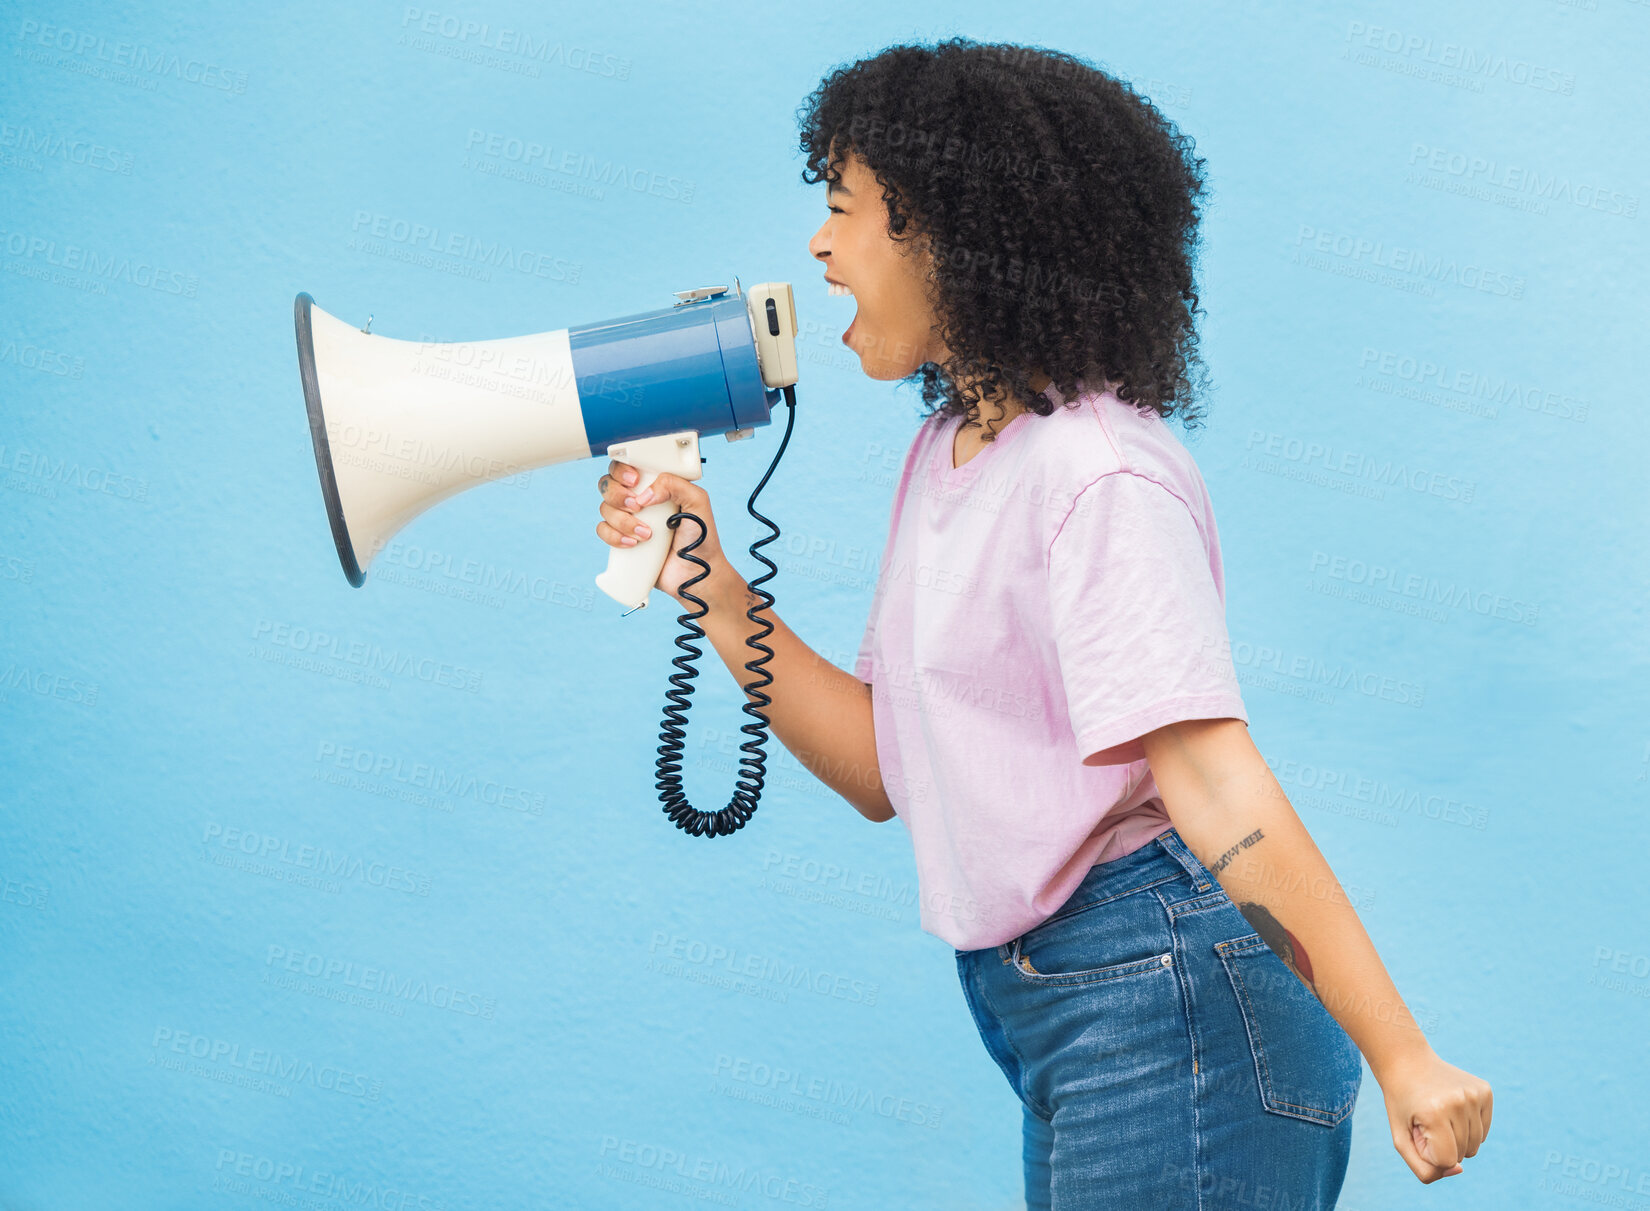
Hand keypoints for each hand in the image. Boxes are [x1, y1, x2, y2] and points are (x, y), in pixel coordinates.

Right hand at [596, 459, 739, 606]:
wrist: (695, 575)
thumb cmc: (702, 538)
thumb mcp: (698, 502)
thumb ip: (676, 485)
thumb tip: (645, 494)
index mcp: (655, 485)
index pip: (628, 467)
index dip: (622, 469)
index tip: (634, 480)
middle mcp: (639, 500)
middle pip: (608, 485)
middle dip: (618, 495)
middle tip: (637, 507)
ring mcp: (629, 521)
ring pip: (605, 508)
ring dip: (622, 521)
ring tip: (647, 534)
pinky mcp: (622, 541)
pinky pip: (603, 531)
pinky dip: (613, 536)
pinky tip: (633, 544)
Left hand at [1378, 1048, 1492, 1182]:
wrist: (1408, 1063)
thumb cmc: (1403, 1105)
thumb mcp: (1401, 1139)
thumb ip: (1424, 1169)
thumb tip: (1459, 1170)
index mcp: (1434, 1113)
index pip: (1447, 1161)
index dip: (1430, 1151)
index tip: (1417, 1128)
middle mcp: (1458, 1102)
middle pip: (1462, 1154)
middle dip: (1443, 1144)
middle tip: (1426, 1118)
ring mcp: (1474, 1094)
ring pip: (1475, 1145)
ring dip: (1456, 1137)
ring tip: (1439, 1113)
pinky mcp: (1485, 1091)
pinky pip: (1483, 1131)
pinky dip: (1469, 1127)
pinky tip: (1453, 1107)